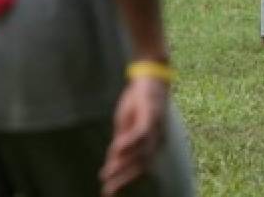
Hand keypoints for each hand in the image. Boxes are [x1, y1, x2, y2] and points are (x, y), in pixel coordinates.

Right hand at [100, 76, 168, 195]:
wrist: (149, 79)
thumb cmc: (137, 104)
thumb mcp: (125, 127)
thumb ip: (120, 145)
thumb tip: (111, 165)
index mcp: (150, 145)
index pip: (137, 168)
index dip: (122, 181)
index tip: (108, 192)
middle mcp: (156, 140)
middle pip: (140, 165)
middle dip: (123, 178)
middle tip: (108, 190)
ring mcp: (155, 128)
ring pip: (140, 153)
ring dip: (122, 164)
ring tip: (107, 173)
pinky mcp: (151, 115)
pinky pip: (141, 133)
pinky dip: (129, 143)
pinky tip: (116, 149)